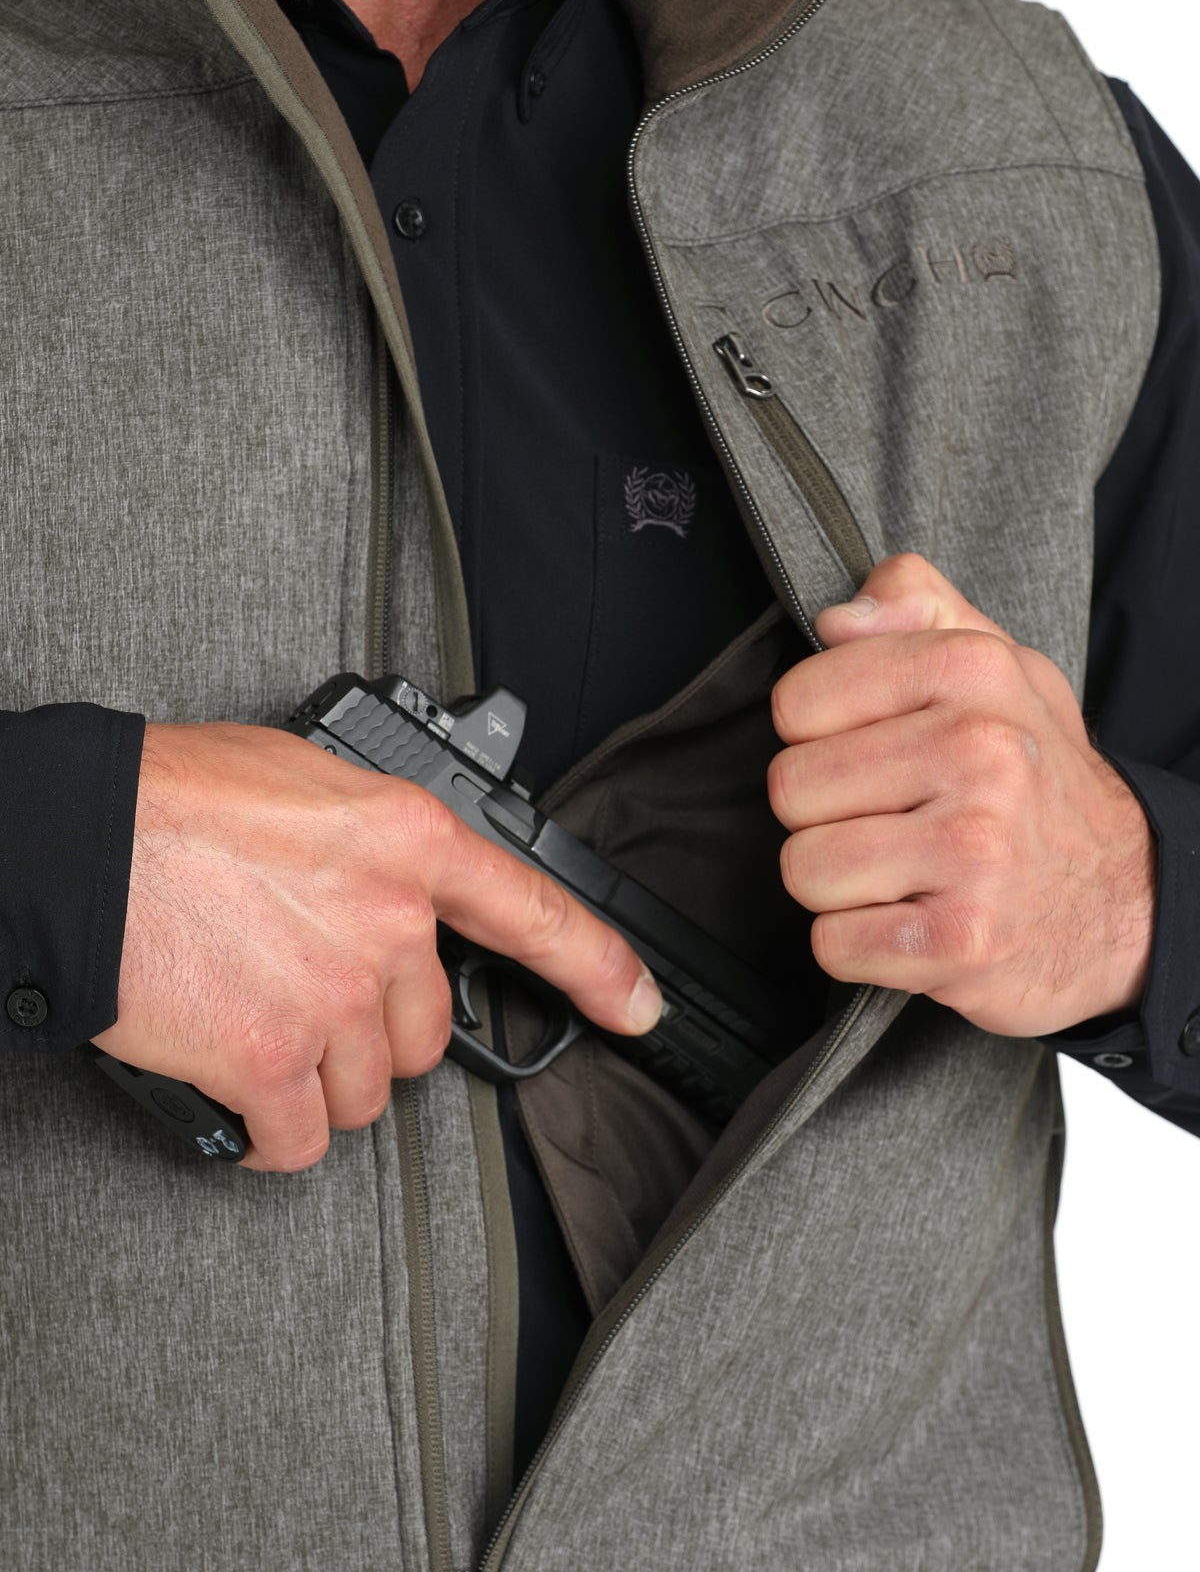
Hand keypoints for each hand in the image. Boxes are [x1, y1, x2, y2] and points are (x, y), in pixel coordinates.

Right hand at [92, 722, 659, 1170]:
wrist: (74, 843)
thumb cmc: (169, 799)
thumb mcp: (302, 779)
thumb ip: (373, 840)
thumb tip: (389, 886)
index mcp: (406, 838)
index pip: (534, 912)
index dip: (600, 968)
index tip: (638, 1007)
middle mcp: (388, 920)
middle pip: (427, 1030)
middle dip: (375, 1032)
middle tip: (306, 996)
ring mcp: (336, 995)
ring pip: (368, 1092)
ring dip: (320, 1081)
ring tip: (256, 1024)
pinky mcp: (273, 1062)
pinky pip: (303, 1141)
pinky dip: (272, 1135)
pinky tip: (240, 1095)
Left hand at [767, 554, 1154, 1036]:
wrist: (1124, 897)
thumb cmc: (1033, 775)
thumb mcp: (993, 662)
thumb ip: (915, 605)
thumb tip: (837, 618)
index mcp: (973, 670)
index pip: (798, 701)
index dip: (813, 734)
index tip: (865, 751)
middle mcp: (981, 753)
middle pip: (791, 789)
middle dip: (821, 815)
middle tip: (885, 819)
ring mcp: (976, 851)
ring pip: (804, 868)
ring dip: (835, 885)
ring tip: (896, 871)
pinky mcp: (964, 939)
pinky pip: (833, 944)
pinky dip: (856, 945)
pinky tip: (907, 921)